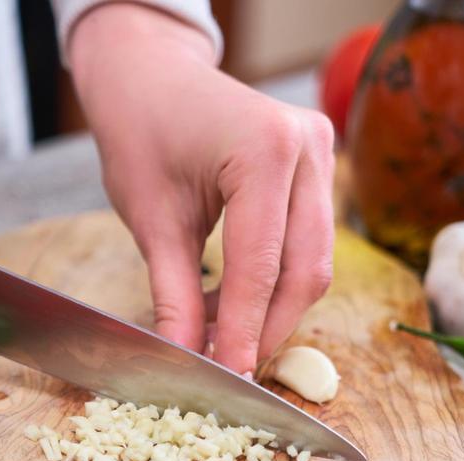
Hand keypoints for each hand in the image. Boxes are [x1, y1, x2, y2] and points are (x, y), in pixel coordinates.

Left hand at [69, 4, 334, 375]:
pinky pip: (308, 243)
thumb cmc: (142, 134)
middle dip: (266, 327)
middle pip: (305, 269)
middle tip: (226, 368)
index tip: (228, 379)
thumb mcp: (152, 222)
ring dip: (270, 309)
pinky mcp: (320, 168)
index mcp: (265, 148)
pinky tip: (231, 302)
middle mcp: (309, 147)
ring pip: (313, 262)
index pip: (261, 265)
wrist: (150, 79)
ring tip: (218, 334)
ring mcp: (322, 155)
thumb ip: (177, 296)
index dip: (244, 331)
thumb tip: (187, 361)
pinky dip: (274, 281)